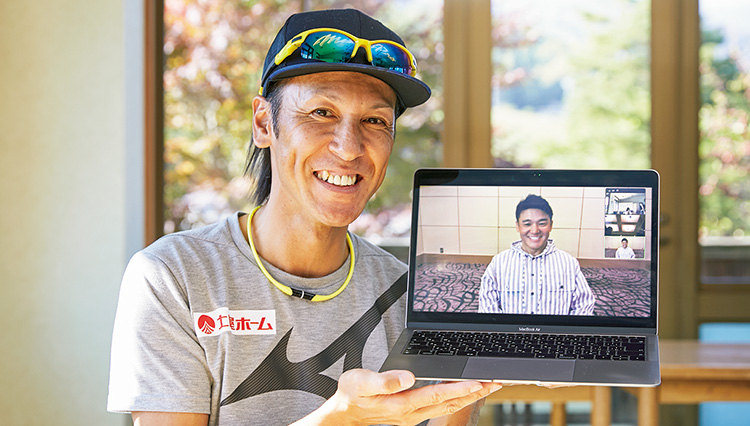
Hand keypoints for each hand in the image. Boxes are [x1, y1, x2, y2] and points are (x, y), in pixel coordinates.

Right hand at [299, 369, 501, 425]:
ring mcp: (414, 414)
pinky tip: (464, 391)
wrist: (344, 412)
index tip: (478, 382)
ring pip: (448, 405)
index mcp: (402, 405)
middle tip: (496, 382)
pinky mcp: (414, 412)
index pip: (437, 395)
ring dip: (470, 396)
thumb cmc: (351, 395)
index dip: (459, 388)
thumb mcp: (360, 383)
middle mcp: (412, 413)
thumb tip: (408, 377)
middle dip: (475, 393)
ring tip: (488, 385)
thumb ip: (384, 381)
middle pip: (450, 403)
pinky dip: (457, 397)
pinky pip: (441, 404)